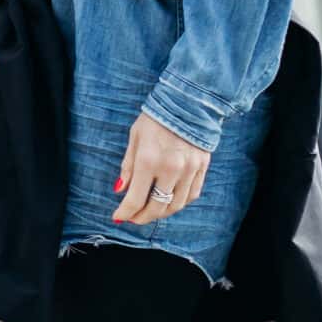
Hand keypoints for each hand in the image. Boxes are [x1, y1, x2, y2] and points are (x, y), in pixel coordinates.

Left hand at [112, 110, 210, 225]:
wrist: (188, 103)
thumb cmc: (155, 119)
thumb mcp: (134, 138)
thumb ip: (128, 167)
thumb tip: (120, 190)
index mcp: (149, 160)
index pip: (136, 198)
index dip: (126, 211)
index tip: (118, 217)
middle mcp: (171, 169)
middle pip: (157, 206)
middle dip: (142, 216)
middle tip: (133, 218)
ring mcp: (189, 170)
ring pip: (176, 205)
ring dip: (161, 213)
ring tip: (149, 211)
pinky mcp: (202, 168)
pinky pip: (191, 195)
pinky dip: (178, 203)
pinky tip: (168, 202)